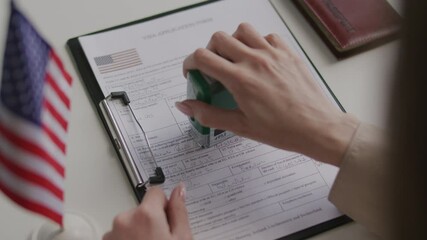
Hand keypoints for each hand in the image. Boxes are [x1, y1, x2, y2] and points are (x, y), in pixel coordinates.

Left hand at [103, 183, 191, 239]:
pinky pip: (118, 234)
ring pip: (130, 222)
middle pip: (142, 208)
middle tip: (161, 238)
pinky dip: (127, 239)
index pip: (156, 192)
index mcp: (145, 214)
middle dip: (151, 220)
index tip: (168, 219)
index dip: (165, 205)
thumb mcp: (181, 238)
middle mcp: (124, 220)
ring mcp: (112, 233)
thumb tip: (179, 190)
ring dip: (138, 231)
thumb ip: (179, 211)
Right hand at [176, 23, 358, 165]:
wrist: (318, 128)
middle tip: (214, 69)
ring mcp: (273, 53)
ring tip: (236, 60)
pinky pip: (267, 36)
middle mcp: (255, 60)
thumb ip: (209, 114)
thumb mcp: (241, 126)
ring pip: (242, 30)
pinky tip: (259, 60)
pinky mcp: (288, 53)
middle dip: (209, 52)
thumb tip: (185, 106)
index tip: (193, 72)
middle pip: (218, 38)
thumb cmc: (282, 130)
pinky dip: (257, 42)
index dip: (190, 63)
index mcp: (240, 80)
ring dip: (233, 41)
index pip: (203, 57)